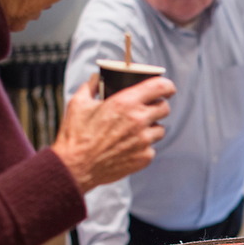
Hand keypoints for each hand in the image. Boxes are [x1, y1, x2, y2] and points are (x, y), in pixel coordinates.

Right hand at [53, 73, 173, 192]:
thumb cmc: (76, 135)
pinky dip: (143, 146)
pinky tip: (128, 146)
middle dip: (157, 107)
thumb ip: (91, 86)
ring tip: (133, 131)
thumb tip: (96, 77)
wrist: (76, 167)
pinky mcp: (144, 157)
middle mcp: (139, 120)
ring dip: (151, 128)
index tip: (167, 89)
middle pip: (164, 108)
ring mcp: (144, 140)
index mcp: (125, 103)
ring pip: (160, 129)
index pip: (160, 87)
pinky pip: (152, 148)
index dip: (167, 86)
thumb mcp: (78, 103)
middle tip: (146, 110)